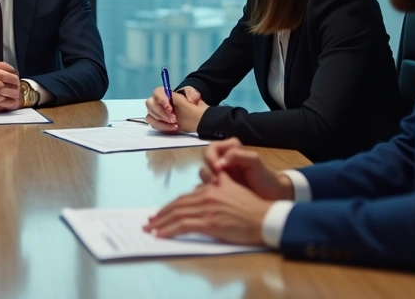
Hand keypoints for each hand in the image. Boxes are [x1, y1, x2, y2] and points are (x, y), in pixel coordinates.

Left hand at [143, 172, 270, 244]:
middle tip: (149, 222)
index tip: (160, 212)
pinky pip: (183, 226)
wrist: (265, 218)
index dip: (170, 205)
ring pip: (177, 214)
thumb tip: (210, 179)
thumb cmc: (253, 207)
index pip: (185, 197)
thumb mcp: (234, 188)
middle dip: (161, 214)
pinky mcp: (209, 223)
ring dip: (160, 223)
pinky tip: (160, 235)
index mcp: (211, 188)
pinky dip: (169, 230)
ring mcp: (207, 209)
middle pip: (177, 205)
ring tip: (150, 229)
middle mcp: (206, 196)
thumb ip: (221, 183)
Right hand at [145, 86, 204, 132]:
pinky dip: (163, 127)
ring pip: (150, 116)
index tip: (170, 108)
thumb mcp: (194, 95)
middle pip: (150, 104)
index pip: (157, 92)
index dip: (161, 99)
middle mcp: (157, 102)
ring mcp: (155, 112)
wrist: (193, 117)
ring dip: (162, 121)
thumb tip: (191, 99)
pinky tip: (173, 128)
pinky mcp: (156, 122)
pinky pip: (153, 124)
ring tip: (175, 124)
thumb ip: (191, 93)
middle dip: (161, 112)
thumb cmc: (190, 105)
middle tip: (174, 118)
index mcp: (165, 94)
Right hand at [199, 138, 293, 200]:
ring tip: (216, 191)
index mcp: (230, 149)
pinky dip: (207, 191)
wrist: (272, 197)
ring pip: (203, 174)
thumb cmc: (264, 177)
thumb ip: (238, 155)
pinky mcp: (218, 188)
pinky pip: (205, 186)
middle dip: (207, 171)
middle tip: (215, 182)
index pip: (212, 148)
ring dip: (206, 181)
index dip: (211, 158)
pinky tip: (215, 197)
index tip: (217, 169)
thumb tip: (219, 163)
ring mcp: (219, 175)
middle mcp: (222, 160)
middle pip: (204, 161)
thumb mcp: (254, 161)